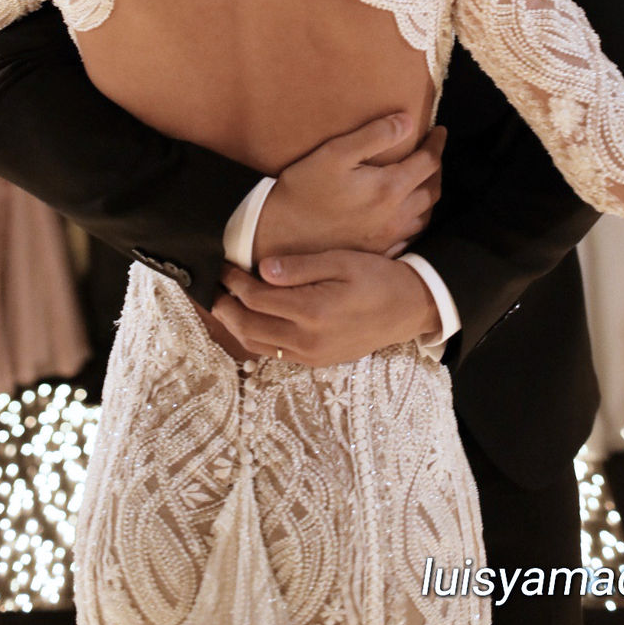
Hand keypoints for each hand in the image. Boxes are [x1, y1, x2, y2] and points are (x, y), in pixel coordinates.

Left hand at [213, 251, 440, 366]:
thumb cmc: (377, 278)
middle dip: (225, 306)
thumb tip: (263, 269)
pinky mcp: (317, 362)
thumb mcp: (342, 261)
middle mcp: (307, 340)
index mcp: (312, 311)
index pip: (256, 298)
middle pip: (248, 327)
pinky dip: (255, 338)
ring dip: (235, 325)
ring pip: (257, 346)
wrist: (409, 310)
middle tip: (214, 287)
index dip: (234, 281)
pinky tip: (252, 320)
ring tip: (225, 303)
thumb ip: (301, 267)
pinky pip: (274, 354)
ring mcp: (311, 356)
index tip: (225, 265)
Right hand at [253, 114, 445, 260]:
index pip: (429, 163)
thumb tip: (408, 121)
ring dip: (430, 195)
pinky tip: (407, 214)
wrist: (279, 236)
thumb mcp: (334, 153)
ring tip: (423, 181)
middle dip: (438, 169)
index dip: (437, 144)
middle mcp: (395, 217)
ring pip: (425, 217)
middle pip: (433, 191)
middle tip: (433, 154)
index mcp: (389, 189)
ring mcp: (387, 239)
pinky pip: (410, 237)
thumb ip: (374, 135)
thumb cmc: (303, 190)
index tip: (439, 132)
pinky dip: (417, 219)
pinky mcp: (376, 254)